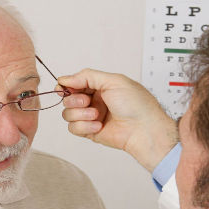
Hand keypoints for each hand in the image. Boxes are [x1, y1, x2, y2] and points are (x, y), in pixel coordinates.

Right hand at [58, 68, 178, 171]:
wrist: (144, 130)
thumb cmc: (136, 104)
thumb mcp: (113, 81)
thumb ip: (87, 76)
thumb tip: (65, 79)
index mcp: (99, 86)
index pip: (73, 83)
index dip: (66, 86)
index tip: (64, 88)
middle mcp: (94, 101)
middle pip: (67, 99)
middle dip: (74, 100)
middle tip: (87, 101)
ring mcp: (91, 117)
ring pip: (68, 114)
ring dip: (80, 114)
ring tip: (96, 115)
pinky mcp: (90, 132)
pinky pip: (74, 128)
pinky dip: (84, 126)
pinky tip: (99, 126)